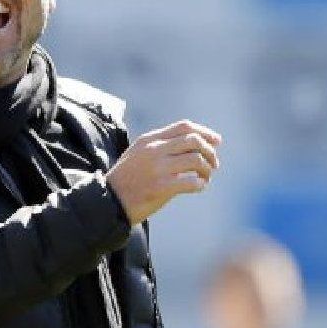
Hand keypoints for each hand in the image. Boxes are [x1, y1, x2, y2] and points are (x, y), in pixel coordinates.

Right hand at [107, 120, 222, 225]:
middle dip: (210, 151)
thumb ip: (160, 145)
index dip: (205, 132)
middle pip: (194, 141)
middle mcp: (155, 150)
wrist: (110, 200)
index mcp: (150, 139)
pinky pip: (191, 182)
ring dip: (207, 169)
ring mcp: (158, 168)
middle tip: (214, 164)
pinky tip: (199, 187)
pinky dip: (200, 184)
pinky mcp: (161, 187)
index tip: (216, 141)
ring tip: (206, 177)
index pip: (184, 127)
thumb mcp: (138, 153)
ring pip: (196, 160)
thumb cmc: (128, 178)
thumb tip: (192, 142)